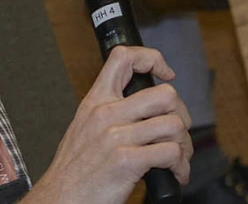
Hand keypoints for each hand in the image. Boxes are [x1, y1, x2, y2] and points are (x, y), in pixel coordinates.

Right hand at [23, 47, 191, 203]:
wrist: (62, 197)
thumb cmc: (75, 168)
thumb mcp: (84, 126)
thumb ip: (109, 111)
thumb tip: (143, 108)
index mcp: (96, 100)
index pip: (124, 58)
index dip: (152, 58)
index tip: (165, 73)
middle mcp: (107, 113)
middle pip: (165, 94)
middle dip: (181, 115)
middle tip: (177, 132)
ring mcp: (117, 136)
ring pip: (174, 124)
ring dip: (185, 145)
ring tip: (178, 157)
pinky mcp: (127, 161)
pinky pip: (171, 153)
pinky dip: (181, 166)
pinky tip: (174, 173)